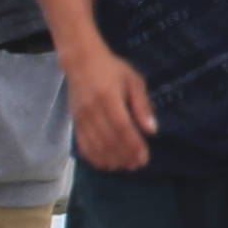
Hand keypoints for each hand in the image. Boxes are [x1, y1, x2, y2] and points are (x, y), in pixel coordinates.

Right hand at [64, 42, 159, 173]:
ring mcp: (81, 117)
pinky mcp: (75, 122)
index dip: (133, 146)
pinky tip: (106, 163)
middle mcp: (92, 110)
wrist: (81, 62)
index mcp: (109, 97)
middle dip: (124, 156)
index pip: (122, 128)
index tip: (144, 157)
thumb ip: (142, 106)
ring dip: (111, 160)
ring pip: (95, 146)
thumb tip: (152, 131)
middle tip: (137, 164)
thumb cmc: (112, 69)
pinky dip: (94, 158)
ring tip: (124, 166)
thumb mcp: (134, 81)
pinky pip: (83, 145)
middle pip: (109, 141)